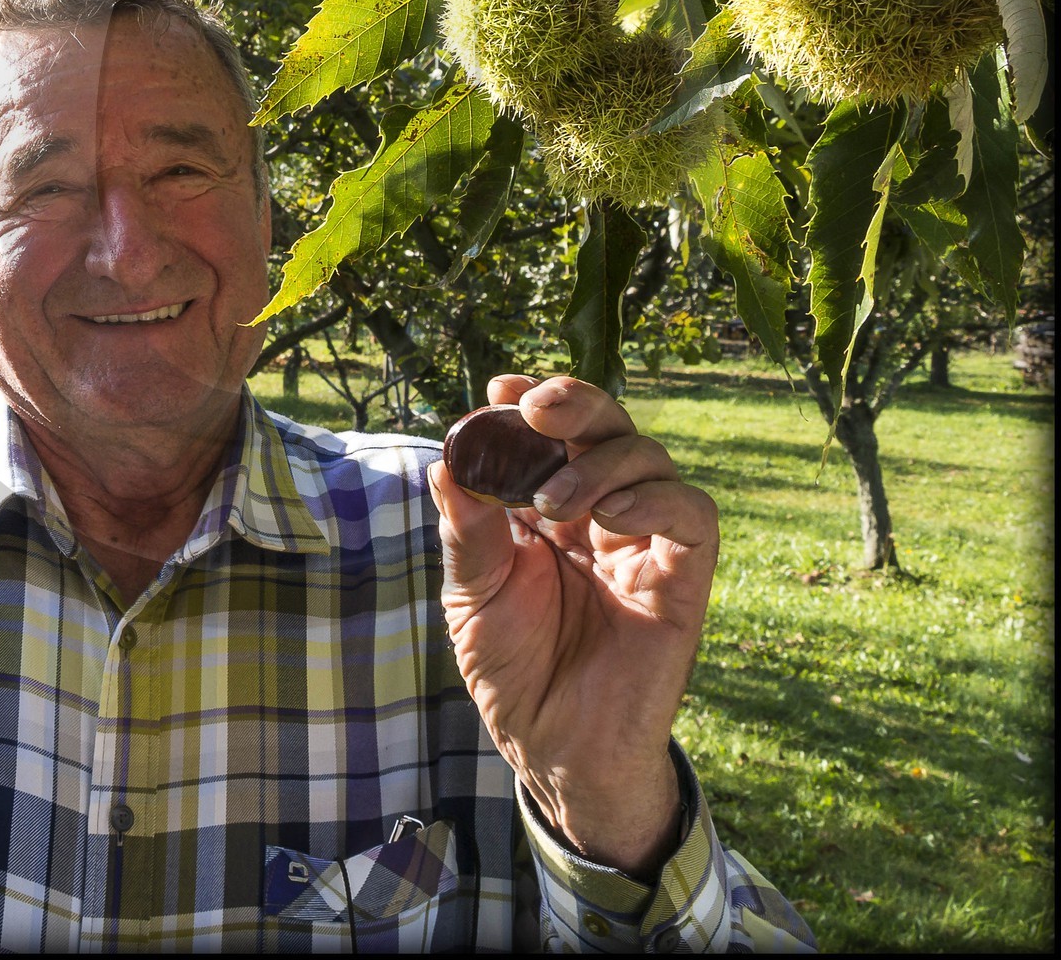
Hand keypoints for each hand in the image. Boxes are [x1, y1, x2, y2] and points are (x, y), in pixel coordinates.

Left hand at [427, 374, 717, 878]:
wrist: (553, 749)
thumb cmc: (512, 671)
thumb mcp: (471, 596)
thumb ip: (466, 532)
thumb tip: (447, 462)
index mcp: (549, 507)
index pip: (553, 433)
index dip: (533, 401)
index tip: (502, 389)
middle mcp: (600, 512)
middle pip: (607, 427)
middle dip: (575, 403)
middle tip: (536, 409)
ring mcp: (643, 541)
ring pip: (649, 457)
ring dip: (599, 461)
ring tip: (552, 501)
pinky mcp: (682, 578)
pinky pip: (693, 515)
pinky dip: (655, 499)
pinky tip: (609, 515)